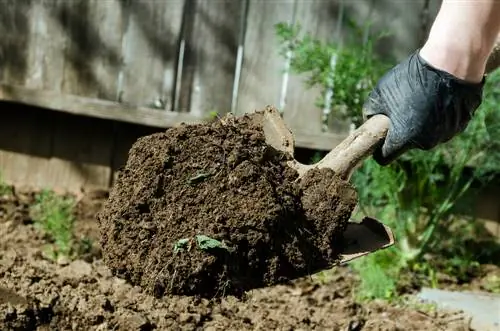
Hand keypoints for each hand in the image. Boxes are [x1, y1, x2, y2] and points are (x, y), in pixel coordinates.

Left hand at [362, 50, 484, 165]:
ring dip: (421, 123)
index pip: (384, 157)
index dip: (379, 149)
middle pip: (407, 144)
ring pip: (426, 135)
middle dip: (402, 131)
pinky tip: (438, 97)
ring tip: (422, 98)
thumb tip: (370, 121)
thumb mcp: (380, 92)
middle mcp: (426, 142)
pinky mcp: (460, 125)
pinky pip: (443, 126)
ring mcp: (446, 135)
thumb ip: (370, 112)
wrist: (451, 61)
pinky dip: (438, 116)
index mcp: (404, 138)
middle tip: (402, 108)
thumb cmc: (412, 77)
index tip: (380, 138)